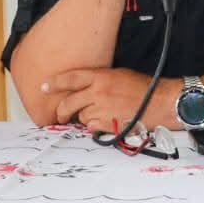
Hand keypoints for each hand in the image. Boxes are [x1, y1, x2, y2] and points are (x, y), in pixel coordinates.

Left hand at [44, 68, 177, 133]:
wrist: (160, 102)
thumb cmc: (143, 88)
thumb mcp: (118, 75)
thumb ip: (99, 80)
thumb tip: (85, 89)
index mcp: (100, 76)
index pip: (70, 78)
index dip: (54, 83)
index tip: (44, 87)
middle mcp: (97, 92)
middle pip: (68, 103)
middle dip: (62, 112)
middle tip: (61, 116)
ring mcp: (101, 109)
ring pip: (81, 117)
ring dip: (86, 118)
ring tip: (102, 114)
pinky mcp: (107, 124)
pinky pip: (92, 127)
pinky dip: (95, 127)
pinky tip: (107, 121)